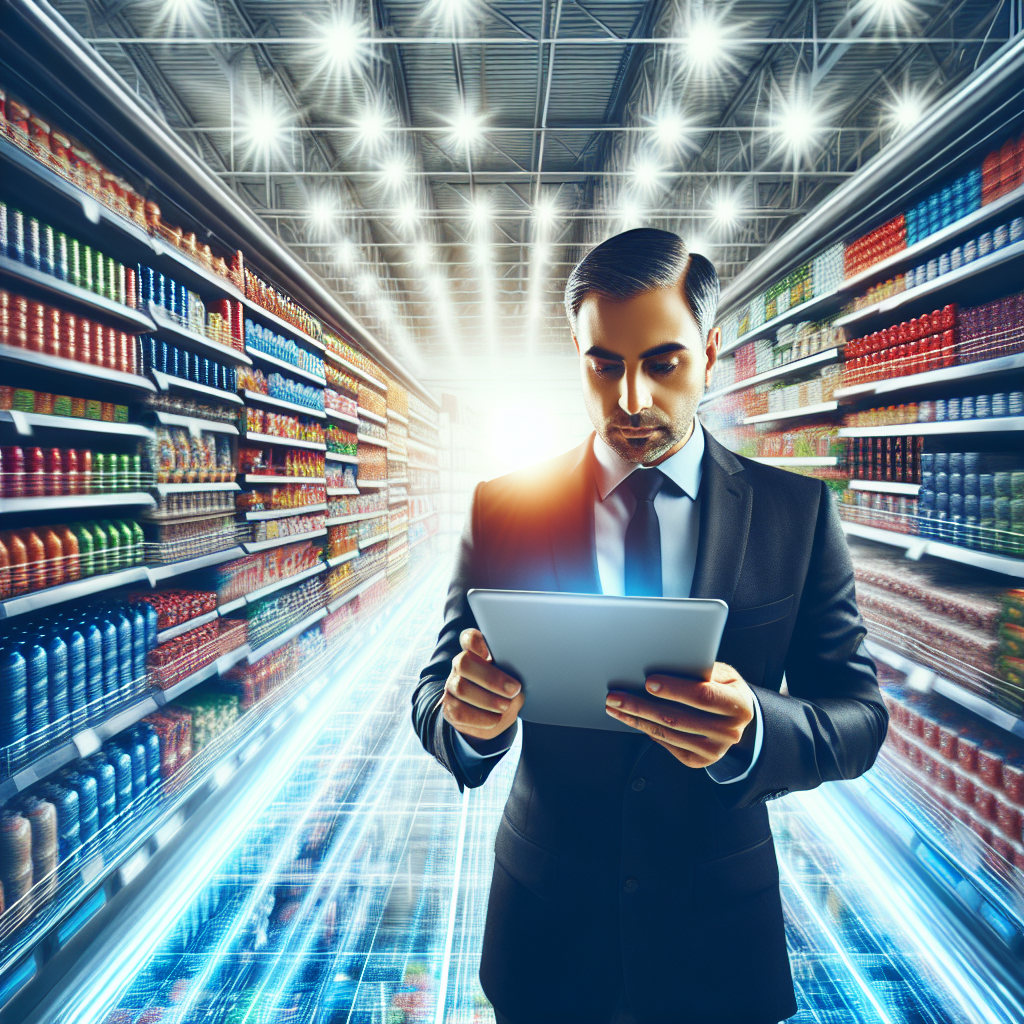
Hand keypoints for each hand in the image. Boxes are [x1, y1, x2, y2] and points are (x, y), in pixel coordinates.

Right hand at [441, 629, 523, 741]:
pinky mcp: (448, 706)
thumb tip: (515, 688)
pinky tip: (495, 719)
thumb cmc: (506, 691)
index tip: (490, 654)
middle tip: (514, 690)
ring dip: (488, 700)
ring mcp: (451, 685)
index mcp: (477, 652)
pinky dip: (481, 718)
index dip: (475, 642)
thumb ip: (513, 677)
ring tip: (505, 706)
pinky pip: (459, 712)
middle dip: (491, 678)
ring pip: (461, 688)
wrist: (493, 716)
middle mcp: (460, 665)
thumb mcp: (513, 681)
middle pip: (463, 662)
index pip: (469, 638)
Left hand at [604, 662, 754, 768]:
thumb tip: (663, 663)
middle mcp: (729, 732)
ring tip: (615, 706)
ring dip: (636, 719)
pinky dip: (645, 729)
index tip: (648, 682)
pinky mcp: (698, 760)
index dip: (674, 689)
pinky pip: (666, 743)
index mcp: (738, 705)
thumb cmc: (723, 688)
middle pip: (677, 718)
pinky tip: (631, 718)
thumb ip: (698, 671)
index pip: (702, 696)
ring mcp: (714, 750)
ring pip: (667, 733)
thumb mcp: (721, 674)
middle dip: (641, 706)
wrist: (737, 718)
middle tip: (616, 696)